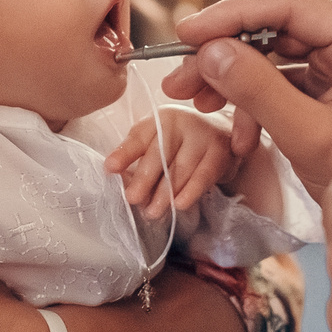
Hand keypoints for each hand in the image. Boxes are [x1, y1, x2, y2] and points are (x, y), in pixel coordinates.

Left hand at [104, 107, 237, 218]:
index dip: (124, 153)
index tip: (110, 169)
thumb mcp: (156, 142)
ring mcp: (203, 135)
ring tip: (152, 211)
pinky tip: (179, 205)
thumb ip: (137, 157)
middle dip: (144, 179)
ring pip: (181, 168)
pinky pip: (203, 175)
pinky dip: (190, 192)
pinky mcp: (220, 151)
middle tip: (132, 199)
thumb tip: (116, 176)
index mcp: (159, 119)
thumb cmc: (180, 142)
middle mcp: (181, 122)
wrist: (220, 133)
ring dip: (165, 194)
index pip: (139, 137)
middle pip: (160, 154)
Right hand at [161, 0, 331, 184]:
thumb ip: (259, 90)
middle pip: (275, 27)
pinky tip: (238, 130)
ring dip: (235, 80)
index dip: (230, 16)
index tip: (186, 34)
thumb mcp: (310, 135)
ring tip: (198, 104)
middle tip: (180, 80)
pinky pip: (286, 76)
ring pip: (274, 52)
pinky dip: (257, 99)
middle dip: (225, 55)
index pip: (287, 4)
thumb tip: (210, 53)